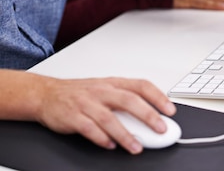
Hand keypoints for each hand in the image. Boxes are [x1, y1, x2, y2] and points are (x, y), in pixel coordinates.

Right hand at [32, 74, 175, 153]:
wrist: (47, 94)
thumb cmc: (80, 92)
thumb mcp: (104, 89)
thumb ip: (125, 100)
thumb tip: (151, 115)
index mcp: (113, 83)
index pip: (140, 85)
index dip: (157, 96)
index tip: (170, 110)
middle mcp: (102, 90)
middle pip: (129, 100)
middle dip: (147, 115)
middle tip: (160, 129)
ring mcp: (87, 103)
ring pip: (109, 117)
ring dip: (125, 134)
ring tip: (136, 147)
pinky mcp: (73, 116)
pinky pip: (89, 128)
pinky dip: (101, 138)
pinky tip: (110, 146)